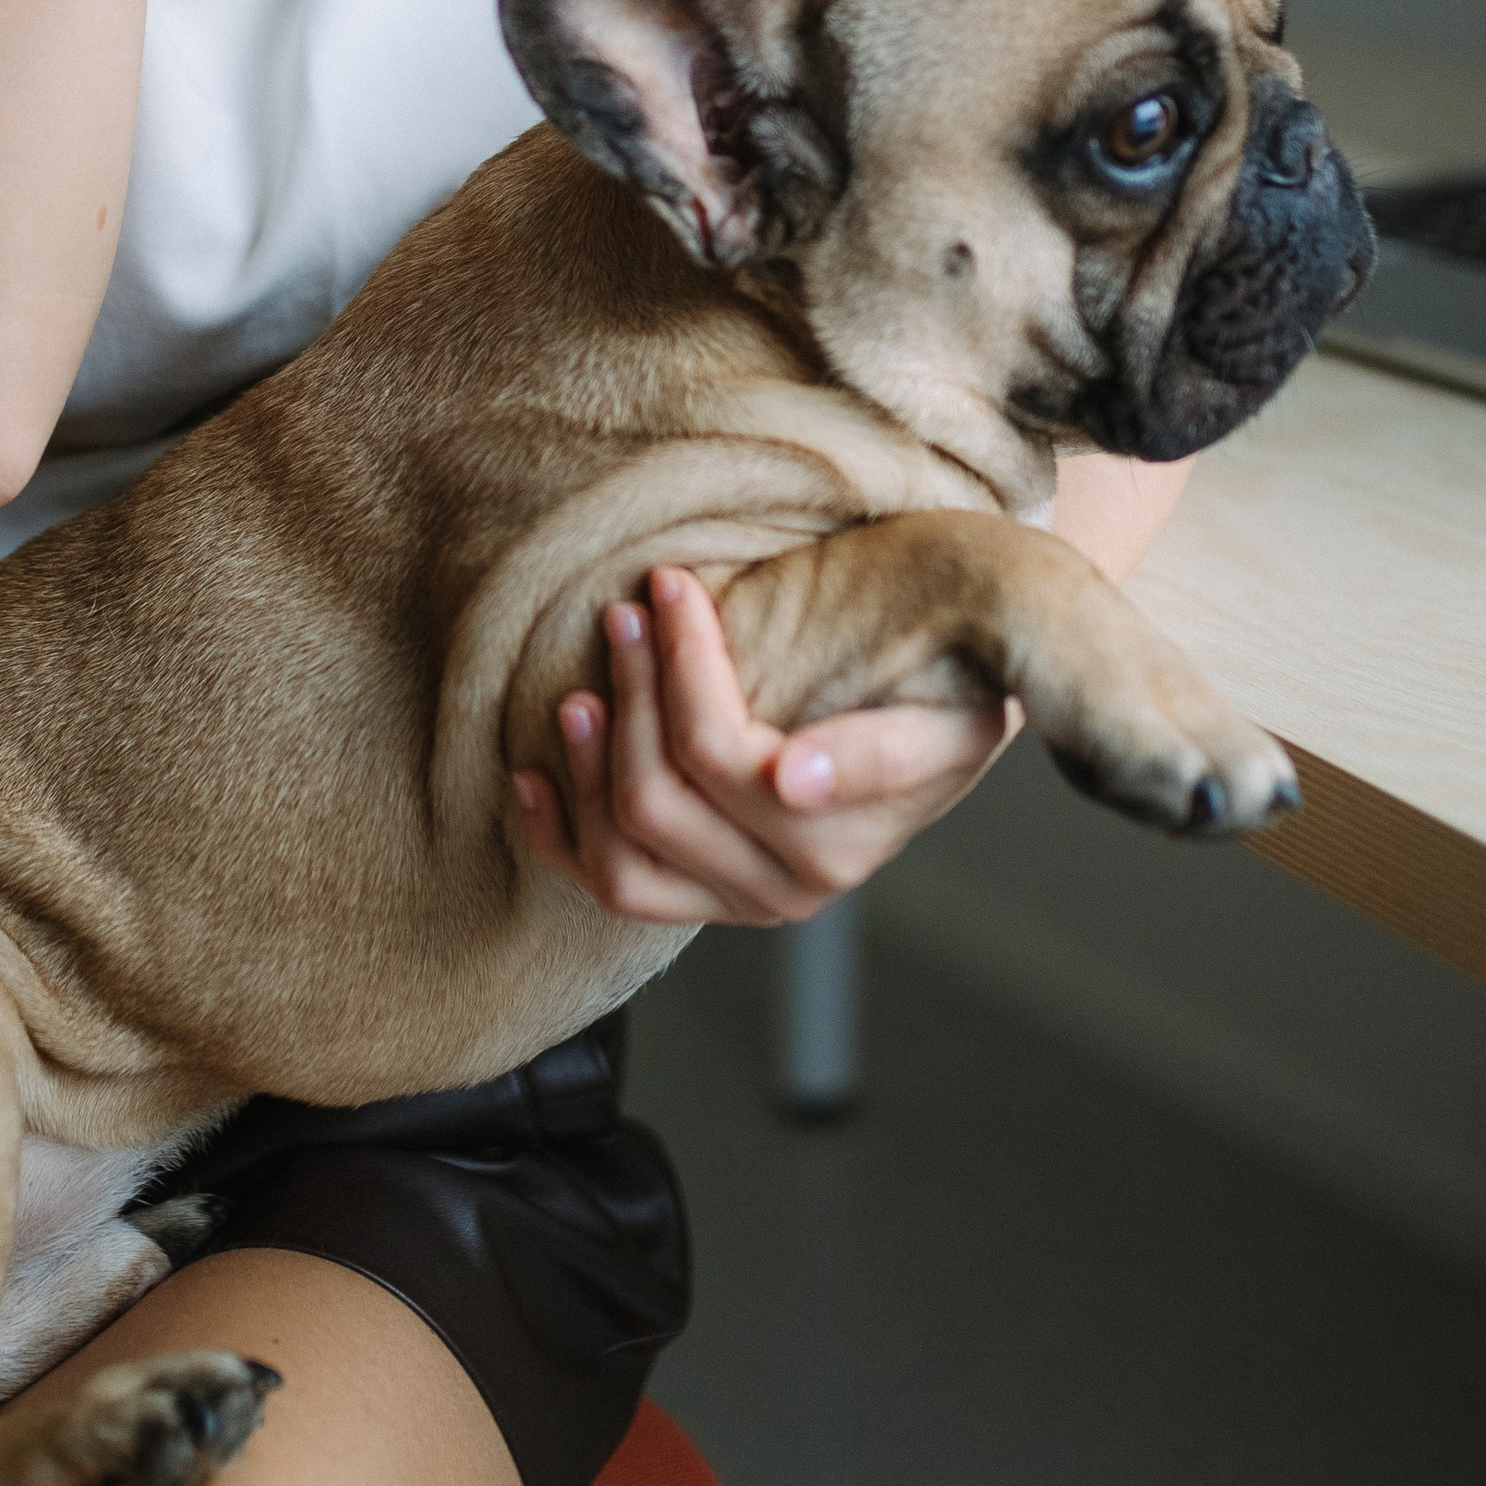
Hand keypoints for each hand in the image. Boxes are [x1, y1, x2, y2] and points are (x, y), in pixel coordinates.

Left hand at [511, 565, 1013, 929]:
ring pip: (626, 851)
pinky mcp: (706, 902)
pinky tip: (531, 775)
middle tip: (632, 606)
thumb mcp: (951, 713)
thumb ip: (886, 751)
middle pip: (661, 796)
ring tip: (585, 681)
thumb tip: (790, 781)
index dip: (684, 666)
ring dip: (590, 762)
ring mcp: (746, 901)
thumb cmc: (947, 698)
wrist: (953, 726)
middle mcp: (797, 885)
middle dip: (634, 689)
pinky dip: (560, 833)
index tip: (671, 583)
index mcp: (847, 837)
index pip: (726, 754)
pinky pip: (612, 888)